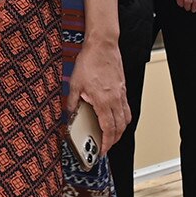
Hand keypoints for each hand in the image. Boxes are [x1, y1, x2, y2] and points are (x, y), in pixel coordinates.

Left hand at [67, 34, 129, 154]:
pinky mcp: (123, 88)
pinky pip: (126, 108)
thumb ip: (72, 102)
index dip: (106, 143)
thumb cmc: (90, 61)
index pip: (108, 129)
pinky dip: (123, 118)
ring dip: (120, 130)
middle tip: (106, 146)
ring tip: (112, 136)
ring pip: (126, 119)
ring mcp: (121, 94)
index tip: (102, 150)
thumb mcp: (75, 84)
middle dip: (114, 140)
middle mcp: (115, 100)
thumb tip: (69, 113)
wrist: (102, 46)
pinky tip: (115, 118)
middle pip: (120, 127)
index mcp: (103, 101)